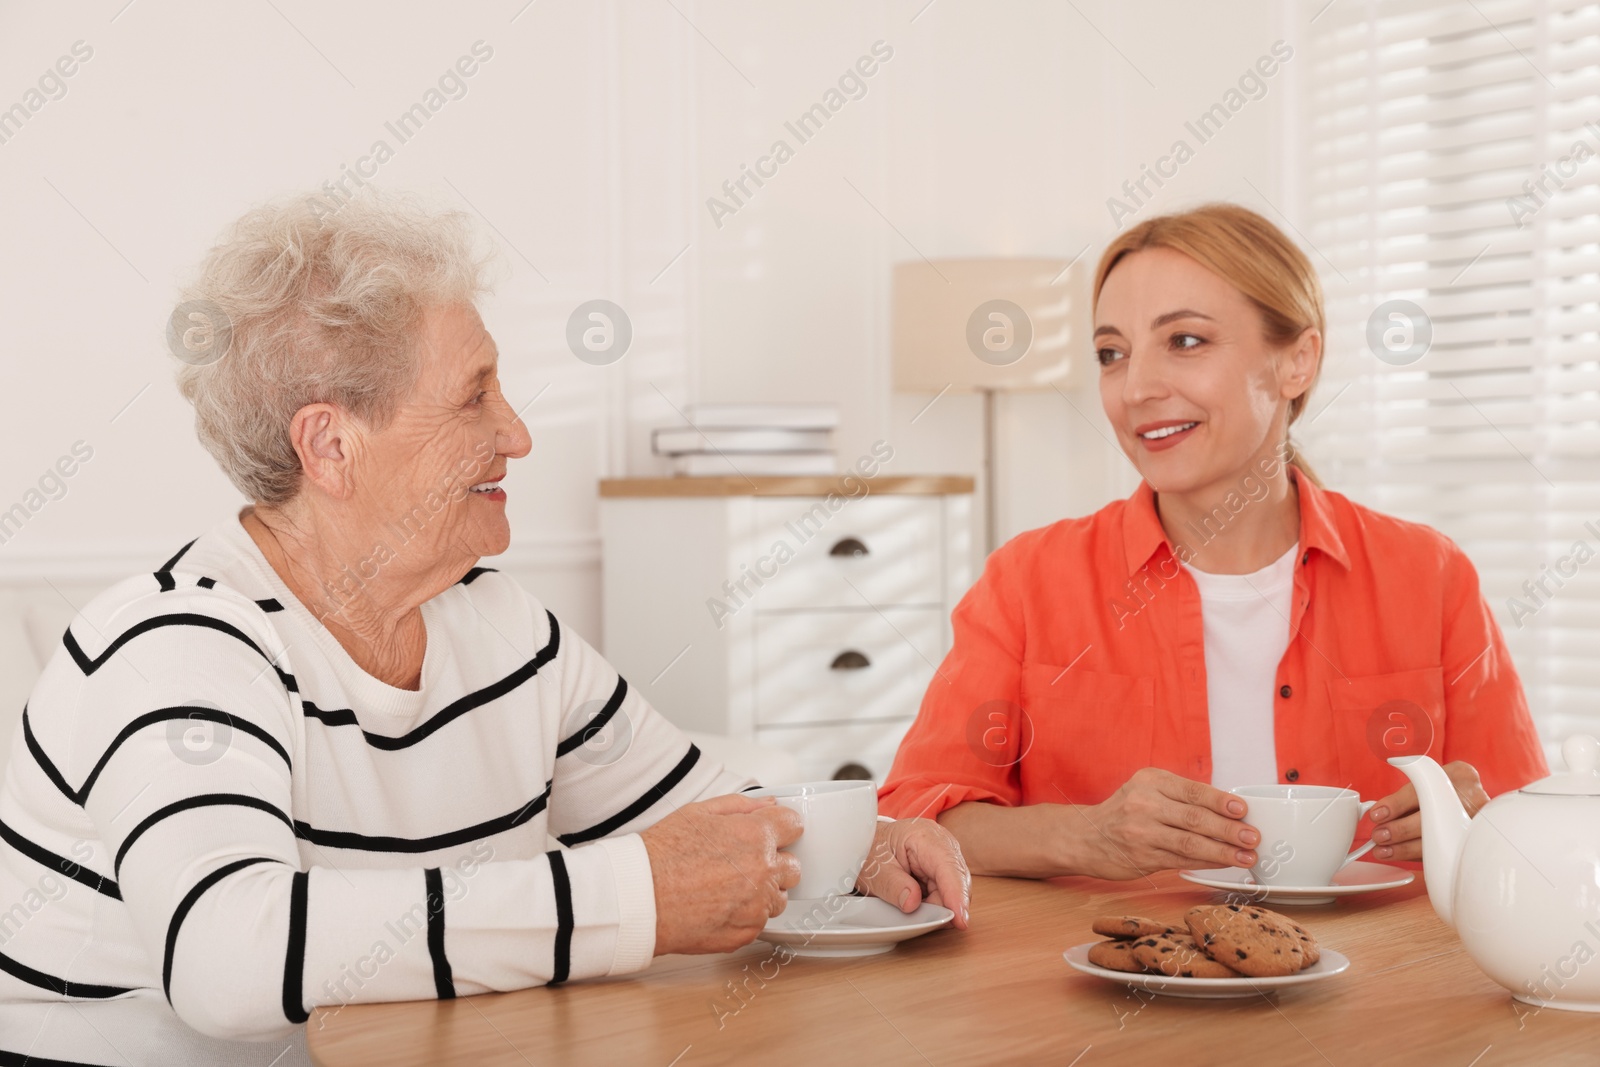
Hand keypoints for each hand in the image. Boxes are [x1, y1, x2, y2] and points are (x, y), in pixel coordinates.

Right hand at [641, 793, 801, 955]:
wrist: (639, 899)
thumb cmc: (661, 857)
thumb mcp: (698, 812)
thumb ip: (741, 806)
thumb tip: (767, 804)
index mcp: (755, 836)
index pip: (794, 825)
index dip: (781, 826)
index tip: (773, 831)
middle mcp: (763, 871)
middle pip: (793, 866)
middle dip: (775, 861)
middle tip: (745, 862)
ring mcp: (756, 905)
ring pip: (778, 897)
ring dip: (763, 891)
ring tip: (728, 887)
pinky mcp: (746, 933)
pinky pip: (760, 922)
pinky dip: (746, 914)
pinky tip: (720, 905)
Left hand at [854, 818, 970, 928]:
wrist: (868, 844)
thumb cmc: (871, 851)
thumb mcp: (874, 870)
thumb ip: (892, 887)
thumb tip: (912, 904)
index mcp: (924, 836)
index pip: (948, 867)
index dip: (956, 895)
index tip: (960, 920)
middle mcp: (942, 844)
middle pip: (956, 882)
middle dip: (943, 905)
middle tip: (919, 918)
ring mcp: (945, 857)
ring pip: (953, 891)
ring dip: (936, 905)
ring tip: (909, 902)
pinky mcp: (944, 869)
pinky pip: (946, 892)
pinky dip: (934, 902)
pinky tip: (917, 902)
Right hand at [1075, 768, 1258, 879]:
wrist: (1084, 836)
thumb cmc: (1124, 811)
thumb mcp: (1146, 789)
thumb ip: (1181, 796)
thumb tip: (1230, 810)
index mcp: (1150, 781)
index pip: (1192, 791)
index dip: (1220, 801)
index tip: (1243, 809)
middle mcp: (1144, 804)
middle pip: (1194, 818)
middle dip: (1228, 829)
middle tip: (1253, 836)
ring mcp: (1142, 833)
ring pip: (1190, 843)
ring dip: (1223, 852)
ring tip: (1247, 856)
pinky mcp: (1143, 858)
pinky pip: (1182, 861)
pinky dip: (1206, 862)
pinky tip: (1224, 863)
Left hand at [1368, 760, 1487, 861]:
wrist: (1476, 799)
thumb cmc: (1447, 787)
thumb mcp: (1433, 777)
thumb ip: (1410, 789)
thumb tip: (1379, 812)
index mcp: (1458, 775)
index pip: (1424, 789)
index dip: (1397, 804)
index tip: (1377, 814)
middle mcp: (1472, 797)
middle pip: (1432, 818)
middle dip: (1400, 830)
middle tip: (1378, 835)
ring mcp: (1476, 822)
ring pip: (1437, 840)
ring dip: (1405, 848)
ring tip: (1382, 849)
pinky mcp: (1473, 842)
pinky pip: (1442, 853)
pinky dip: (1416, 855)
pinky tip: (1399, 854)